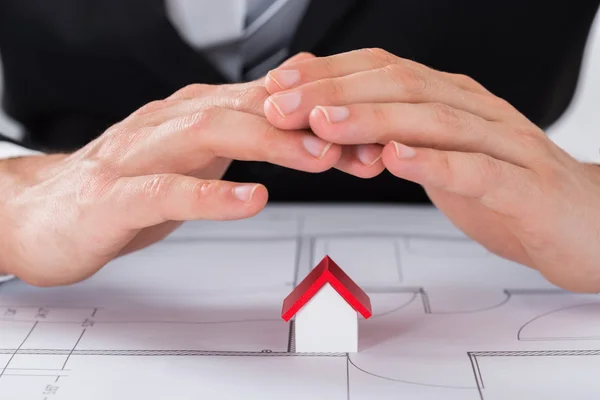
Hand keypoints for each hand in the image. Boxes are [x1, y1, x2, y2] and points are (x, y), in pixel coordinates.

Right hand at [0, 54, 344, 286]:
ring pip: (210, 132)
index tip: (370, 134)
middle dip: (309, 121)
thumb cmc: (125, 185)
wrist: (43, 212)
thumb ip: (240, 140)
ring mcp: (141, 155)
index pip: (268, 102)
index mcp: (194, 113)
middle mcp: (170, 122)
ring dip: (271, 142)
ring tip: (320, 157)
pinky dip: (212, 194)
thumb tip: (299, 131)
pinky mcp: (115, 196)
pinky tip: (250, 199)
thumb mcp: (196, 157)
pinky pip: (167, 190)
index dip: (321, 114)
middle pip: (248, 106)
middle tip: (362, 142)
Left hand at [263, 48, 599, 292]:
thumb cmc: (505, 187)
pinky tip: (397, 159)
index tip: (279, 84)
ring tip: (324, 123)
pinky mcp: (523, 186)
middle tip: (282, 103)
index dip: (327, 74)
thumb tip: (333, 124)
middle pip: (399, 86)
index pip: (382, 70)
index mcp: (449, 100)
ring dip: (372, 119)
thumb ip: (394, 138)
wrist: (582, 220)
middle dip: (334, 92)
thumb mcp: (438, 155)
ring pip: (431, 119)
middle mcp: (473, 110)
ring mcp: (501, 143)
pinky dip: (433, 164)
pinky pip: (476, 169)